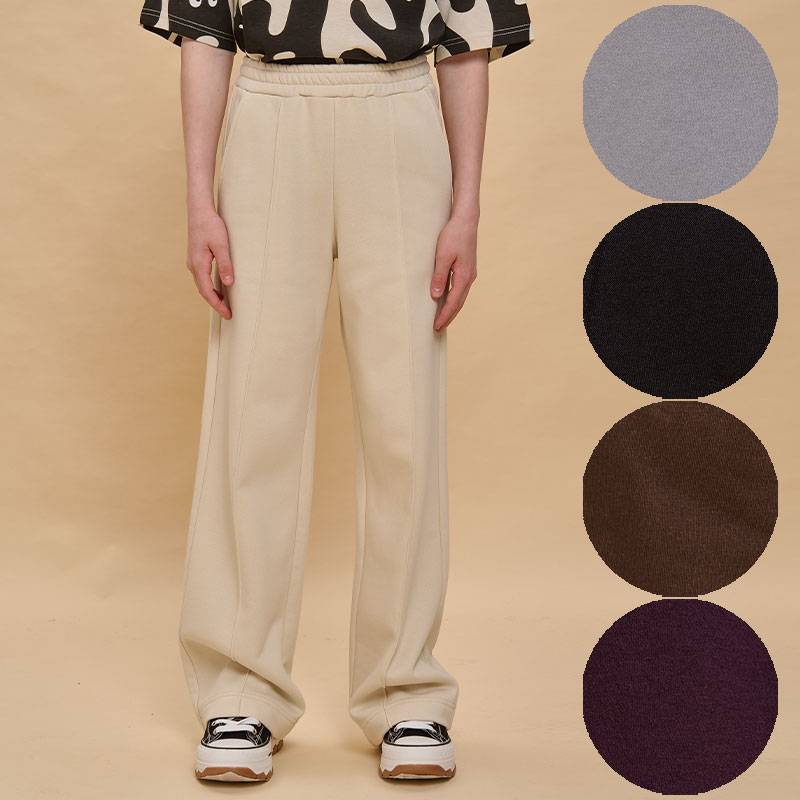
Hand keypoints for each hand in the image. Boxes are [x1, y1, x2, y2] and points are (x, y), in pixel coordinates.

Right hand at [186, 206, 234, 318]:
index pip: (208, 292)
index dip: (218, 305)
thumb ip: (225, 264)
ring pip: (203, 285)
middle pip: (204, 291)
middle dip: (216, 304)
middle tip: (229, 314)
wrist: (199, 210)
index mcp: (198, 265)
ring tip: (226, 305)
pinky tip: (220, 289)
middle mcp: (193, 266)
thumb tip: (229, 284)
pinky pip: (203, 278)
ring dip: (213, 296)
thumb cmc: (211, 226)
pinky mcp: (196, 258)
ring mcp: (193, 262)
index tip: (228, 314)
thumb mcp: (221, 245)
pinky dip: (211, 287)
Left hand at [431, 212, 477, 330]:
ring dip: (452, 309)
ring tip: (442, 319)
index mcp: (464, 277)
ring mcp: (469, 273)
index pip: (453, 302)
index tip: (436, 327)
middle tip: (438, 328)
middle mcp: (469, 278)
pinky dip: (454, 298)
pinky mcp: (467, 268)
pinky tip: (447, 300)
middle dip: (448, 317)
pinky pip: (460, 289)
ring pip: (460, 297)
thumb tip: (436, 296)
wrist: (466, 220)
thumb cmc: (453, 235)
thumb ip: (439, 277)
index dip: (444, 316)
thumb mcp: (443, 256)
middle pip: (459, 303)